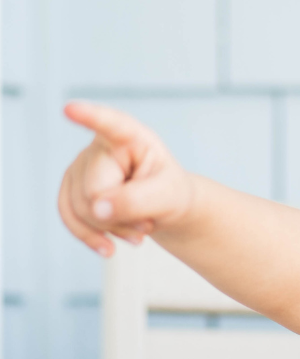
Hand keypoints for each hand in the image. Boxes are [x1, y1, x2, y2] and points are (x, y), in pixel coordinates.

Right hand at [57, 101, 194, 256]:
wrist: (166, 208)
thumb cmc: (171, 194)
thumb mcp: (170, 198)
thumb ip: (137, 201)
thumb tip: (97, 209)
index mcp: (130, 136)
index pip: (108, 124)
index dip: (89, 117)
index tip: (71, 109)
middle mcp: (98, 146)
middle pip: (94, 191)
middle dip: (120, 215)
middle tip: (148, 221)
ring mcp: (81, 166)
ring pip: (81, 208)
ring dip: (112, 228)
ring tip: (139, 228)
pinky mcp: (72, 187)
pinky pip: (68, 216)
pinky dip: (90, 237)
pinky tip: (109, 249)